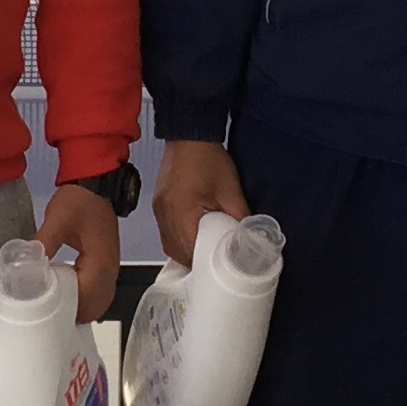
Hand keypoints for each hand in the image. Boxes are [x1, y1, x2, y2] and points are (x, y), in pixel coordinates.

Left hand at [38, 184, 120, 323]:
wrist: (96, 184)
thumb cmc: (80, 200)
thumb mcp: (58, 219)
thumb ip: (44, 242)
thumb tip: (27, 264)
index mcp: (100, 262)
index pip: (86, 297)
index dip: (67, 309)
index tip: (45, 313)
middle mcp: (110, 270)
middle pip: (95, 306)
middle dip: (73, 314)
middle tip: (47, 315)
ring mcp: (110, 269)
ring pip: (99, 302)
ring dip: (80, 309)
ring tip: (54, 310)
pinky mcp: (105, 265)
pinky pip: (98, 292)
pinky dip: (85, 300)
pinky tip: (66, 298)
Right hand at [154, 137, 249, 270]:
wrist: (189, 133)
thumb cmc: (209, 160)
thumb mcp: (231, 190)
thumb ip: (239, 217)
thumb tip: (248, 238)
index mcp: (180, 212)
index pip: (189, 252)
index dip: (203, 265)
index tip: (217, 271)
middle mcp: (164, 215)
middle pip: (175, 251)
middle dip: (194, 262)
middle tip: (213, 266)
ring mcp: (158, 210)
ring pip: (169, 244)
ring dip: (185, 252)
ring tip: (204, 255)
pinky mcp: (158, 204)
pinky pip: (166, 231)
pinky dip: (179, 239)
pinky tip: (193, 238)